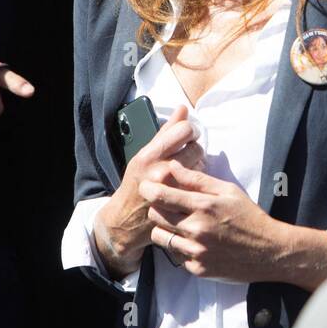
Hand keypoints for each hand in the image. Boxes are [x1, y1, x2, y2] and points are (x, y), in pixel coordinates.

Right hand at [93, 105, 204, 277]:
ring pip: (201, 164)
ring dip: (197, 164)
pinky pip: (199, 182)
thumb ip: (165, 131)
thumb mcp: (144, 154)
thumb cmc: (136, 181)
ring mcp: (172, 188)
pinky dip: (196, 180)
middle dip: (194, 148)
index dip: (189, 130)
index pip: (183, 129)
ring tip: (186, 168)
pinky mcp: (180, 202)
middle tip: (187, 153)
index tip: (187, 135)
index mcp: (149, 155)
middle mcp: (160, 170)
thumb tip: (183, 108)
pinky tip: (188, 182)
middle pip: (196, 146)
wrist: (126, 218)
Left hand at [143, 164, 326, 289]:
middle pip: (155, 216)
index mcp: (204, 206)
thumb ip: (198, 179)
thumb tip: (172, 166)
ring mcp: (196, 252)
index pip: (162, 196)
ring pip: (159, 238)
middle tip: (168, 206)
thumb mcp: (228, 191)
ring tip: (181, 225)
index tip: (146, 187)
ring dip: (165, 229)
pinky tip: (198, 243)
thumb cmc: (250, 217)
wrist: (270, 251)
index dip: (148, 189)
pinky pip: (176, 256)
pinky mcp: (198, 269)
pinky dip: (182, 248)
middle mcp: (197, 230)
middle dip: (157, 208)